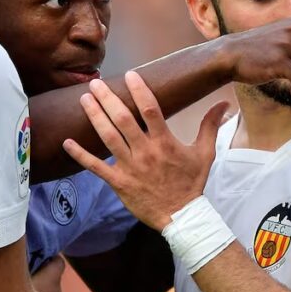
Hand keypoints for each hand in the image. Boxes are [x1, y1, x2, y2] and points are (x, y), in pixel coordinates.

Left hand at [63, 71, 230, 230]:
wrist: (182, 217)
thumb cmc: (192, 183)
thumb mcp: (205, 154)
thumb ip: (210, 126)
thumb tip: (224, 104)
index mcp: (165, 142)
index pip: (151, 110)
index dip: (139, 90)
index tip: (130, 74)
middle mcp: (146, 152)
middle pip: (123, 120)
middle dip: (108, 99)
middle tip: (95, 83)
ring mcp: (130, 167)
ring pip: (108, 138)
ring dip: (95, 117)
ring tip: (84, 99)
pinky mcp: (118, 182)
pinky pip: (96, 167)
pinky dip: (80, 155)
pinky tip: (66, 141)